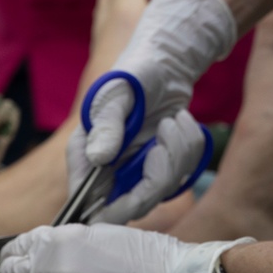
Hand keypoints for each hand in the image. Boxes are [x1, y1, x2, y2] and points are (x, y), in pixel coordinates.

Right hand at [65, 0, 235, 190]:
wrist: (164, 64)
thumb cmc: (134, 73)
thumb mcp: (119, 93)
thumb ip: (108, 124)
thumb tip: (98, 157)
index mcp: (84, 155)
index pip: (88, 203)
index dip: (114, 208)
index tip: (148, 180)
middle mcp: (106, 171)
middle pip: (132, 204)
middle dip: (159, 173)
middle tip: (167, 133)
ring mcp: (134, 172)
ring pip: (161, 190)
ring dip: (178, 153)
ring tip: (174, 120)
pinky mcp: (159, 168)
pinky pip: (181, 175)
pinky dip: (188, 148)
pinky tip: (182, 122)